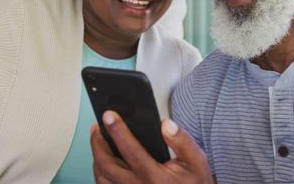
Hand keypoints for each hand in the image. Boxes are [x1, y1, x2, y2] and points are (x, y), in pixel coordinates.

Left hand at [90, 110, 212, 183]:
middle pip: (106, 165)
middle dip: (97, 143)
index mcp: (156, 179)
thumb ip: (183, 141)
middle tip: (96, 127)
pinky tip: (103, 159)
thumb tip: (166, 125)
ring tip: (98, 139)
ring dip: (97, 157)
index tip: (109, 116)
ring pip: (101, 177)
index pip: (131, 151)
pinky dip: (100, 171)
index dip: (118, 131)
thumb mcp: (197, 162)